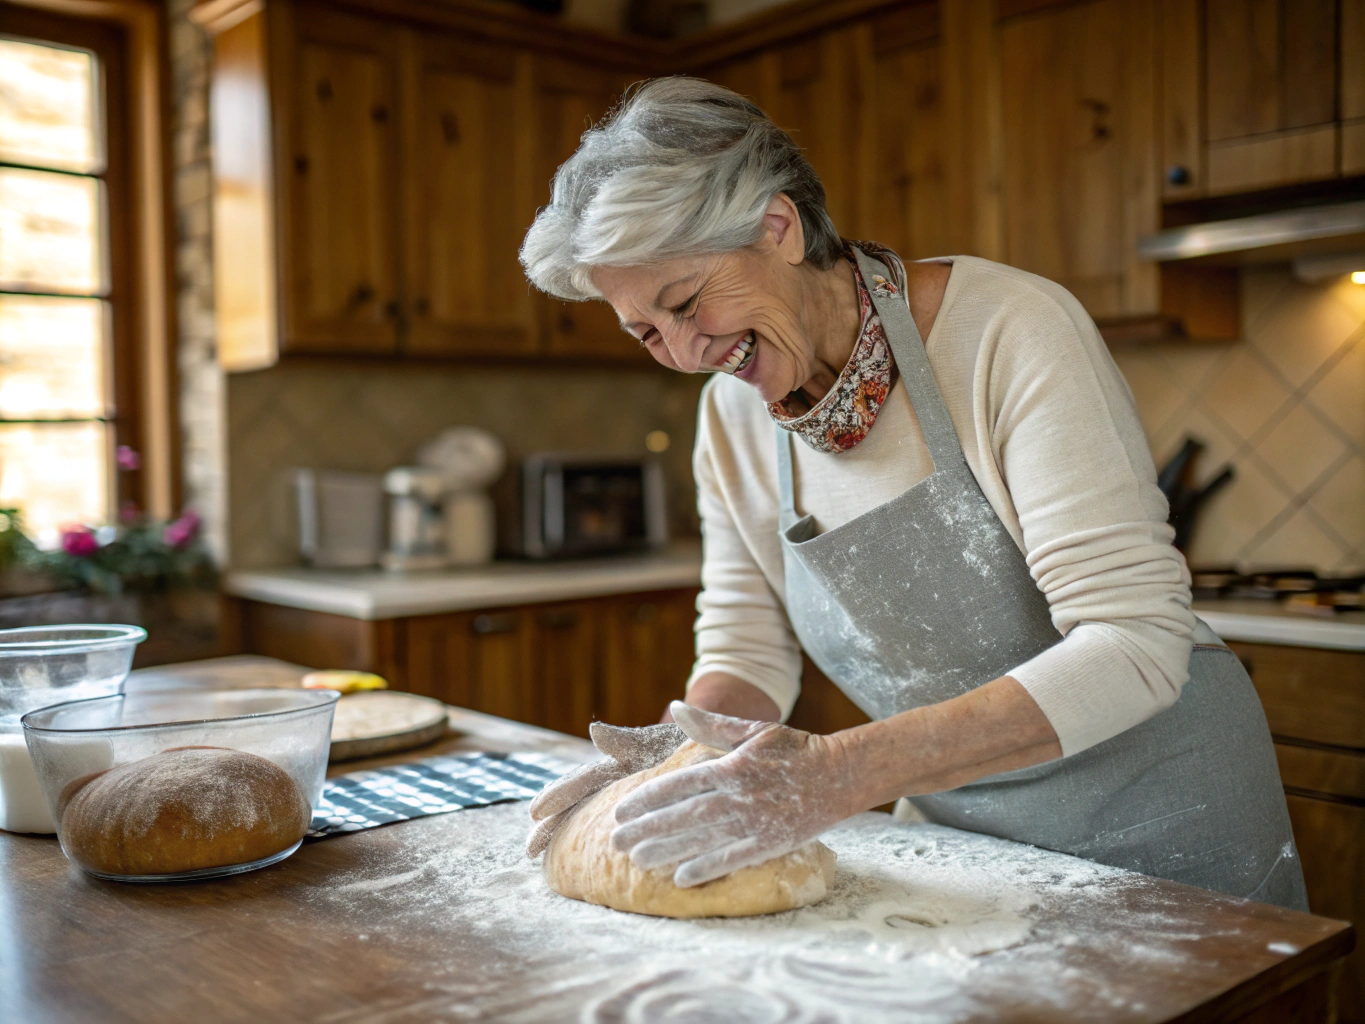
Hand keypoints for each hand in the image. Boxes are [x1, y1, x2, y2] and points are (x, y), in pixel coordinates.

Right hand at [525, 720, 684, 856]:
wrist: (719, 740)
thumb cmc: (689, 736)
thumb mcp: (660, 737)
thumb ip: (628, 739)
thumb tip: (594, 732)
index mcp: (621, 765)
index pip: (583, 781)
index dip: (559, 795)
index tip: (533, 812)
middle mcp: (623, 783)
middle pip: (582, 803)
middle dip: (555, 824)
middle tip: (529, 849)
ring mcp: (638, 801)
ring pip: (599, 821)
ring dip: (572, 841)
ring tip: (548, 863)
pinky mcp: (658, 817)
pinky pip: (630, 836)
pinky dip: (606, 852)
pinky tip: (593, 872)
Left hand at [610, 701, 855, 887]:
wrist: (841, 774)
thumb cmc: (794, 749)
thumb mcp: (754, 730)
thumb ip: (712, 724)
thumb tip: (675, 707)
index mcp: (732, 766)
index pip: (680, 784)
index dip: (648, 799)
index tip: (622, 810)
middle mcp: (740, 796)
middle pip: (684, 815)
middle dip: (647, 829)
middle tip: (615, 842)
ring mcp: (756, 822)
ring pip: (703, 839)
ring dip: (667, 850)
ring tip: (637, 860)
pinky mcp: (771, 843)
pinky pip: (733, 859)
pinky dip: (706, 868)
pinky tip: (681, 877)